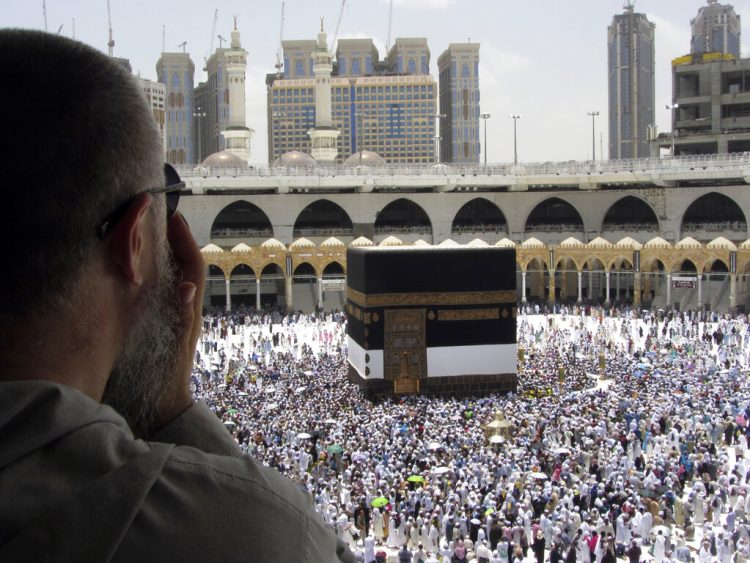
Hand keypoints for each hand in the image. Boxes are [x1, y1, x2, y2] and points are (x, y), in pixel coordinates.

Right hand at [149, 212, 205, 432]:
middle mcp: (185, 310)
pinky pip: (162, 292)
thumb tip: (188, 287)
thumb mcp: (172, 345)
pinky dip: (154, 275)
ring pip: (174, 277)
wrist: (164, 408)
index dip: (185, 242)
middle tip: (159, 217)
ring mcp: (175, 318)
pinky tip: (137, 269)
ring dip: (165, 254)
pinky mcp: (164, 327)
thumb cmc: (165, 379)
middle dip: (176, 241)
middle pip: (185, 267)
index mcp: (188, 311)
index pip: (192, 268)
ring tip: (147, 234)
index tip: (174, 217)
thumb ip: (179, 317)